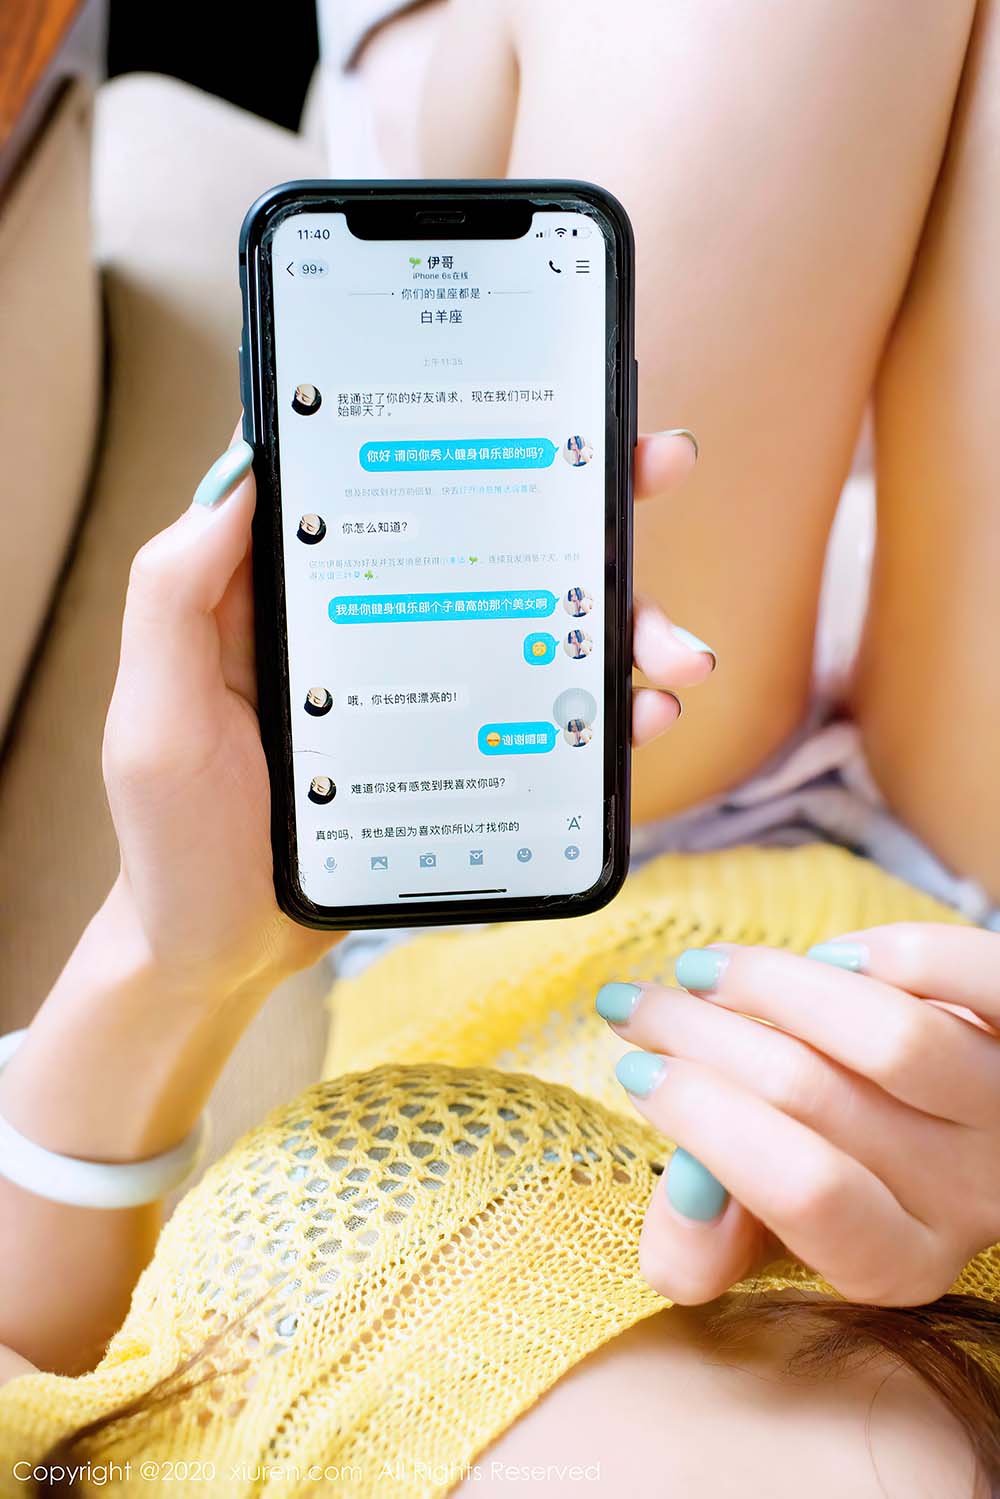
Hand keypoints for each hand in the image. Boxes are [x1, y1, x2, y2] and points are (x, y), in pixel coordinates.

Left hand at [103, 424, 705, 995]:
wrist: (221, 955)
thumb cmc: (177, 838)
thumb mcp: (157, 714)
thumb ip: (177, 594)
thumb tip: (244, 468)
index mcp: (300, 591)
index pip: (393, 478)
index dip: (470, 425)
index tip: (550, 392)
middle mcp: (378, 621)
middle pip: (497, 537)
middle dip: (591, 499)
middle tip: (661, 468)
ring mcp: (430, 686)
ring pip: (544, 622)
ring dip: (627, 618)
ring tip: (678, 653)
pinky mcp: (464, 751)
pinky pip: (549, 714)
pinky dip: (609, 709)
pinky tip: (642, 716)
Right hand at [597, 924, 999, 1305]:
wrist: (970, 1129)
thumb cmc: (850, 1166)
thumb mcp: (777, 1227)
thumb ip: (710, 1243)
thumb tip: (676, 1233)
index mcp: (898, 1257)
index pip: (804, 1193)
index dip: (705, 1121)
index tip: (637, 1071)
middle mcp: (968, 1195)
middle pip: (818, 1096)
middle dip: (701, 1035)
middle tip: (635, 1004)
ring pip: (892, 1038)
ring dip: (774, 984)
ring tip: (710, 969)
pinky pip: (978, 981)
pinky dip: (902, 954)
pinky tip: (837, 954)